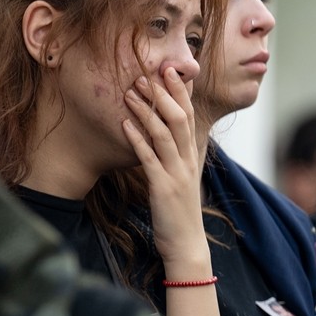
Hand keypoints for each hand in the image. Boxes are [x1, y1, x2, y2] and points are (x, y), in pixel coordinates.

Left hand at [121, 68, 210, 272]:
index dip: (180, 92)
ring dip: (147, 111)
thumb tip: (167, 137)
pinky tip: (125, 125)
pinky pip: (149, 159)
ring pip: (165, 134)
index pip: (190, 116)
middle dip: (164, 93)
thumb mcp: (181, 179)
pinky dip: (137, 140)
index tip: (169, 70)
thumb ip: (176, 156)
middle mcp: (187, 161)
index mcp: (191, 157)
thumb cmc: (179, 213)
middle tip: (148, 72)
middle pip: (180, 118)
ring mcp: (176, 174)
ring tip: (131, 91)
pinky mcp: (163, 188)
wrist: (186, 245)